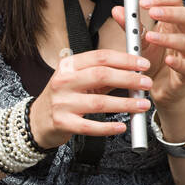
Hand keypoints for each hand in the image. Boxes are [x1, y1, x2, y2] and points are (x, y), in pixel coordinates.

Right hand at [28, 49, 154, 149]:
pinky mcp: (62, 123)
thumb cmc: (64, 97)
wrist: (38, 120)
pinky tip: (122, 126)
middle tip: (147, 83)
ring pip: (99, 102)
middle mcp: (63, 81)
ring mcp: (62, 103)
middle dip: (129, 78)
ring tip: (143, 105)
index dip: (125, 59)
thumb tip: (133, 71)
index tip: (143, 64)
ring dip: (125, 103)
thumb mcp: (78, 80)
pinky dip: (108, 127)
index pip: (100, 57)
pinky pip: (90, 126)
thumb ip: (103, 75)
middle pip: (101, 75)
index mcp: (69, 65)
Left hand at [111, 0, 184, 110]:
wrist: (158, 89)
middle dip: (170, 12)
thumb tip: (117, 9)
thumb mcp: (140, 42)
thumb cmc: (153, 62)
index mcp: (174, 24)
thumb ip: (130, 26)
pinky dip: (177, 62)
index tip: (143, 1)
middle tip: (151, 12)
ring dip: (167, 38)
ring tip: (151, 37)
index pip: (176, 1)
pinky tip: (167, 60)